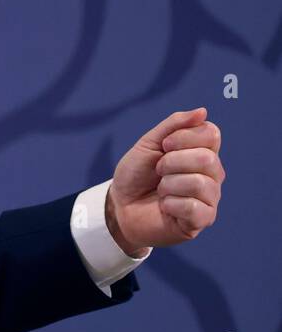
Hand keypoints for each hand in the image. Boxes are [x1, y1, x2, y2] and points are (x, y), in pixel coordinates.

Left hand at [108, 107, 224, 254]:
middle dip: (171, 162)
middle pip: (206, 159)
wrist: (119, 205)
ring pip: (199, 183)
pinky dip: (170, 204)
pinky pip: (193, 207)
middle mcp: (212, 174)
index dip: (183, 137)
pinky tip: (165, 207)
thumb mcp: (149, 144)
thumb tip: (202, 111)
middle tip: (158, 171)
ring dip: (168, 184)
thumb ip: (173, 125)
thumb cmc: (136, 175)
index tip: (163, 146)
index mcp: (203, 152)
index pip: (212, 134)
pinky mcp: (202, 220)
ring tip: (160, 190)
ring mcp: (210, 198)